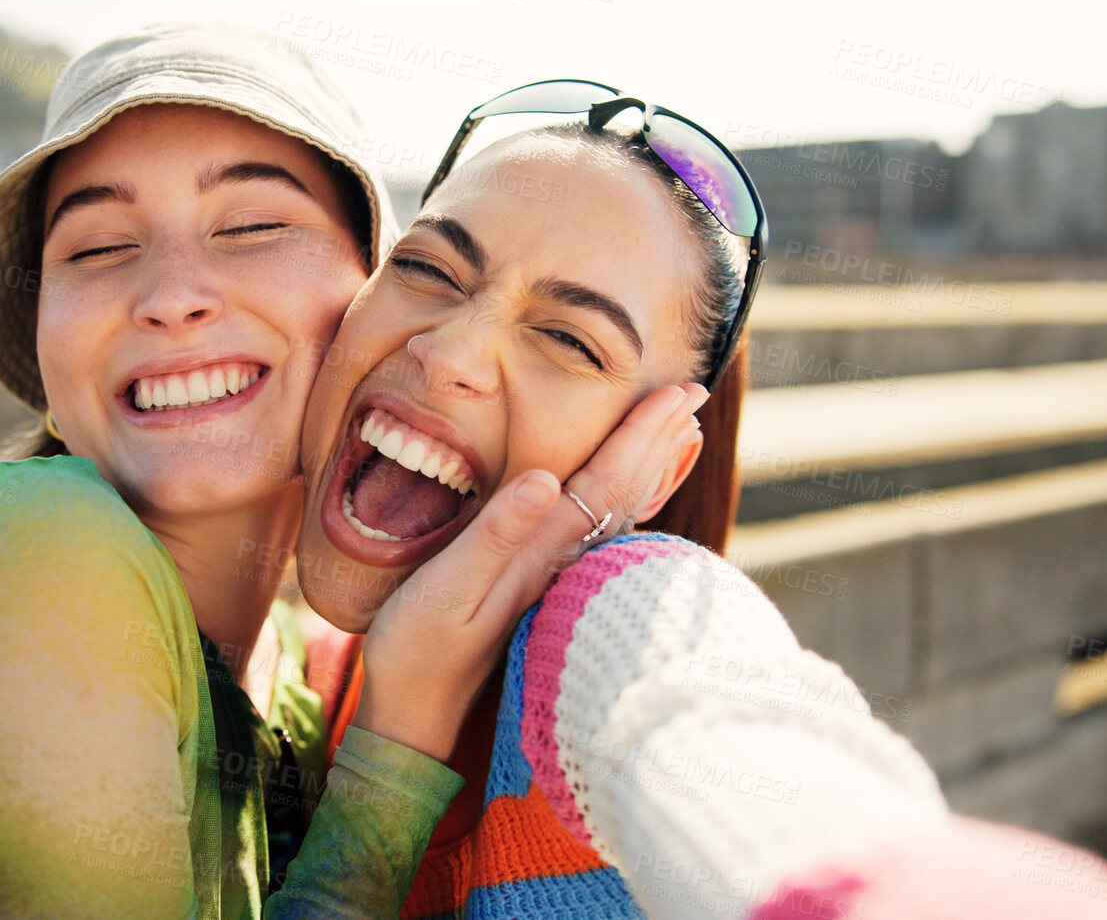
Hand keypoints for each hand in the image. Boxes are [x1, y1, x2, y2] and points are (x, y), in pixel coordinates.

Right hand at [352, 383, 709, 760]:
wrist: (414, 714)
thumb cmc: (418, 650)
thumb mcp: (445, 589)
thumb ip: (495, 535)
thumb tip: (545, 480)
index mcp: (541, 556)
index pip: (604, 483)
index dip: (640, 435)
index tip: (676, 394)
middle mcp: (558, 566)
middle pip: (622, 493)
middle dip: (657, 440)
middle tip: (692, 392)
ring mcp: (551, 580)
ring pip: (614, 512)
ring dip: (646, 466)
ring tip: (676, 429)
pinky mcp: (536, 589)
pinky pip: (594, 532)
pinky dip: (620, 498)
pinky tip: (625, 488)